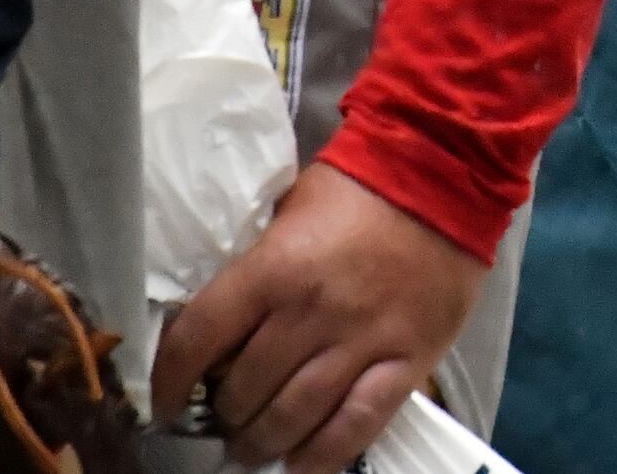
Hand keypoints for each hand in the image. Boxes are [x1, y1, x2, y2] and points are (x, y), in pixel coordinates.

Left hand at [152, 161, 486, 470]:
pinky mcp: (407, 360)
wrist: (450, 171)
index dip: (168, 382)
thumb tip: (226, 319)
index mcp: (274, 269)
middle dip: (224, 414)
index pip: (198, 340)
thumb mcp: (291, 208)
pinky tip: (300, 463)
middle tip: (223, 418)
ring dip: (262, 442)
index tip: (165, 403)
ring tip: (253, 447)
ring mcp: (362, 341)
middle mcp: (310, 312)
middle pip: (243, 390)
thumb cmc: (362, 185)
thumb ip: (259, 263)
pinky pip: (357, 425)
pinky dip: (322, 455)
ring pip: (293, 417)